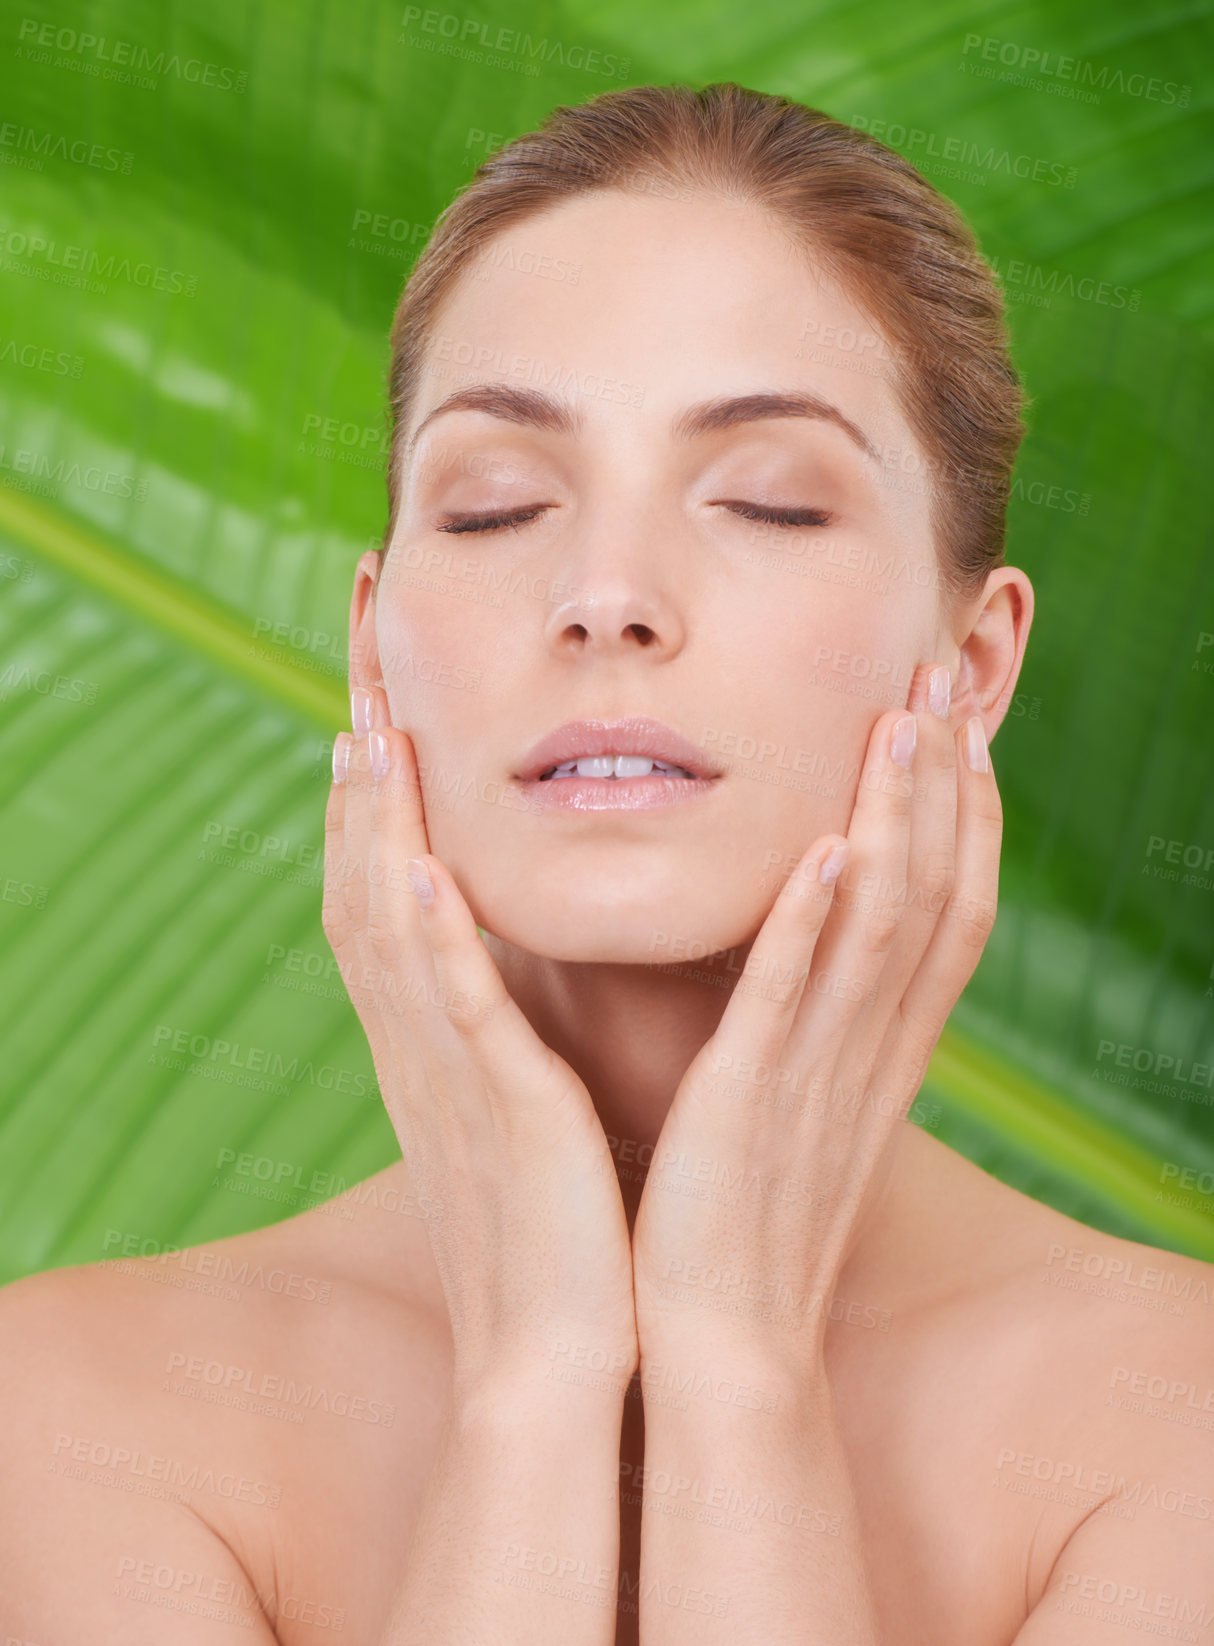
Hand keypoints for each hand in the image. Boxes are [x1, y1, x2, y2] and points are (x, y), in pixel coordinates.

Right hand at [323, 684, 637, 1393]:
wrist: (554, 1358)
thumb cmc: (550, 1234)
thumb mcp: (514, 1116)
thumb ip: (501, 1044)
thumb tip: (511, 990)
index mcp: (430, 1051)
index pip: (381, 909)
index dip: (369, 819)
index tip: (374, 728)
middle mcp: (419, 1053)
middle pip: (364, 896)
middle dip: (360, 793)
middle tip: (358, 690)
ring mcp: (450, 1080)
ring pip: (391, 934)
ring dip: (382, 832)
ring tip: (378, 737)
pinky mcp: (501, 1113)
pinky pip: (460, 1010)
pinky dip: (437, 937)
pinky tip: (431, 865)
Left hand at [630, 662, 1000, 1377]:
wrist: (719, 1343)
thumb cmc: (740, 1218)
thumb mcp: (793, 1105)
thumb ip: (807, 1023)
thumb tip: (799, 948)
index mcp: (878, 1051)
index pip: (944, 912)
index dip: (959, 814)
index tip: (956, 726)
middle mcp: (869, 1052)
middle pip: (934, 894)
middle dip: (944, 782)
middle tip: (941, 675)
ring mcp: (816, 1076)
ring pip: (881, 926)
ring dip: (896, 820)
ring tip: (902, 721)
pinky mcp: (750, 1105)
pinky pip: (792, 1001)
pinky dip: (814, 923)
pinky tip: (824, 847)